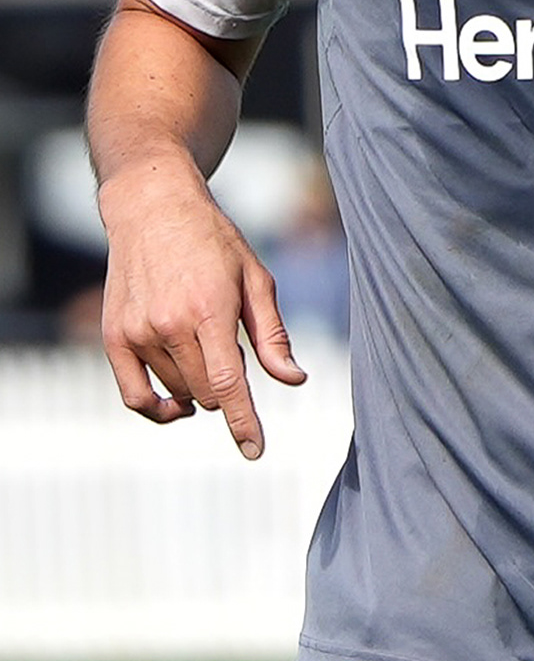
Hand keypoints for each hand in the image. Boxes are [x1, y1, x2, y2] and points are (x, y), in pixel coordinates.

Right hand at [98, 173, 303, 458]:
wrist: (153, 210)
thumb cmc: (215, 243)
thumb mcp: (256, 280)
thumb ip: (273, 336)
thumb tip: (294, 380)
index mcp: (209, 310)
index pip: (227, 384)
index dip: (244, 422)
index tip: (254, 451)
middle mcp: (168, 325)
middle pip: (206, 393)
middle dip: (227, 384)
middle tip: (228, 342)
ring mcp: (136, 332)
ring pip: (178, 393)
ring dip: (197, 385)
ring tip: (202, 341)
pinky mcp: (112, 337)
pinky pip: (135, 396)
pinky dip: (158, 409)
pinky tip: (177, 406)